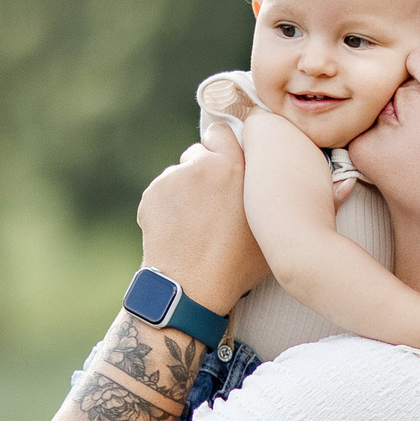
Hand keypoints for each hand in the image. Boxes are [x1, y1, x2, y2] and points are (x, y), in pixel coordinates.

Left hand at [137, 134, 269, 313]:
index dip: (224, 148)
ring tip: (197, 222)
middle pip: (200, 151)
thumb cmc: (236, 264)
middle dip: (205, 169)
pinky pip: (164, 191)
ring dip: (188, 188)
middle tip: (214, 201)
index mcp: (233, 168)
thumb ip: (264, 189)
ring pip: (180, 172)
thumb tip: (268, 173)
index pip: (222, 132)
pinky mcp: (151, 194)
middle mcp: (200, 165)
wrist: (189, 288)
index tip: (227, 165)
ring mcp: (171, 178)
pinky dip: (170, 205)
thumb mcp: (268, 224)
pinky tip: (180, 230)